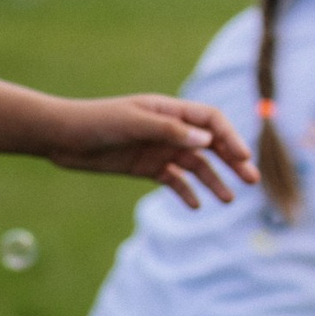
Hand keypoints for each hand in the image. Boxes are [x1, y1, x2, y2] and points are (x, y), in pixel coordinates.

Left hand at [43, 94, 259, 207]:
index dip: (230, 137)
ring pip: (196, 166)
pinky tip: (195, 205)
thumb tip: (206, 140)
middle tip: (252, 179)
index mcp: (171, 111)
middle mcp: (171, 130)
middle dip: (232, 161)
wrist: (62, 137)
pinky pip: (174, 181)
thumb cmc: (98, 121)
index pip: (211, 121)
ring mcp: (160, 150)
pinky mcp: (147, 168)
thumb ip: (170, 131)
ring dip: (214, 180)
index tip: (241, 158)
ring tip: (228, 199)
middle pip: (211, 145)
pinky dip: (186, 192)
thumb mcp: (134, 123)